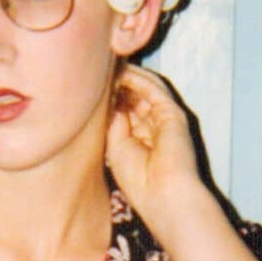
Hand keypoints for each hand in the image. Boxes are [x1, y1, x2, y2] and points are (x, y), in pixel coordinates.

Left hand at [106, 65, 200, 230]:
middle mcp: (153, 128)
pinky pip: (155, 89)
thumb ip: (113, 124)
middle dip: (116, 84)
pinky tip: (123, 71)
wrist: (164, 195)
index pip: (124, 111)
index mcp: (140, 141)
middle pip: (134, 98)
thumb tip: (111, 101)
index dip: (109, 98)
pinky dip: (139, 79)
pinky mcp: (173, 114)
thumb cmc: (139, 182)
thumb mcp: (116, 149)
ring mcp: (165, 120)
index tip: (89, 86)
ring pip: (145, 90)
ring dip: (126, 77)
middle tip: (96, 69)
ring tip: (108, 65)